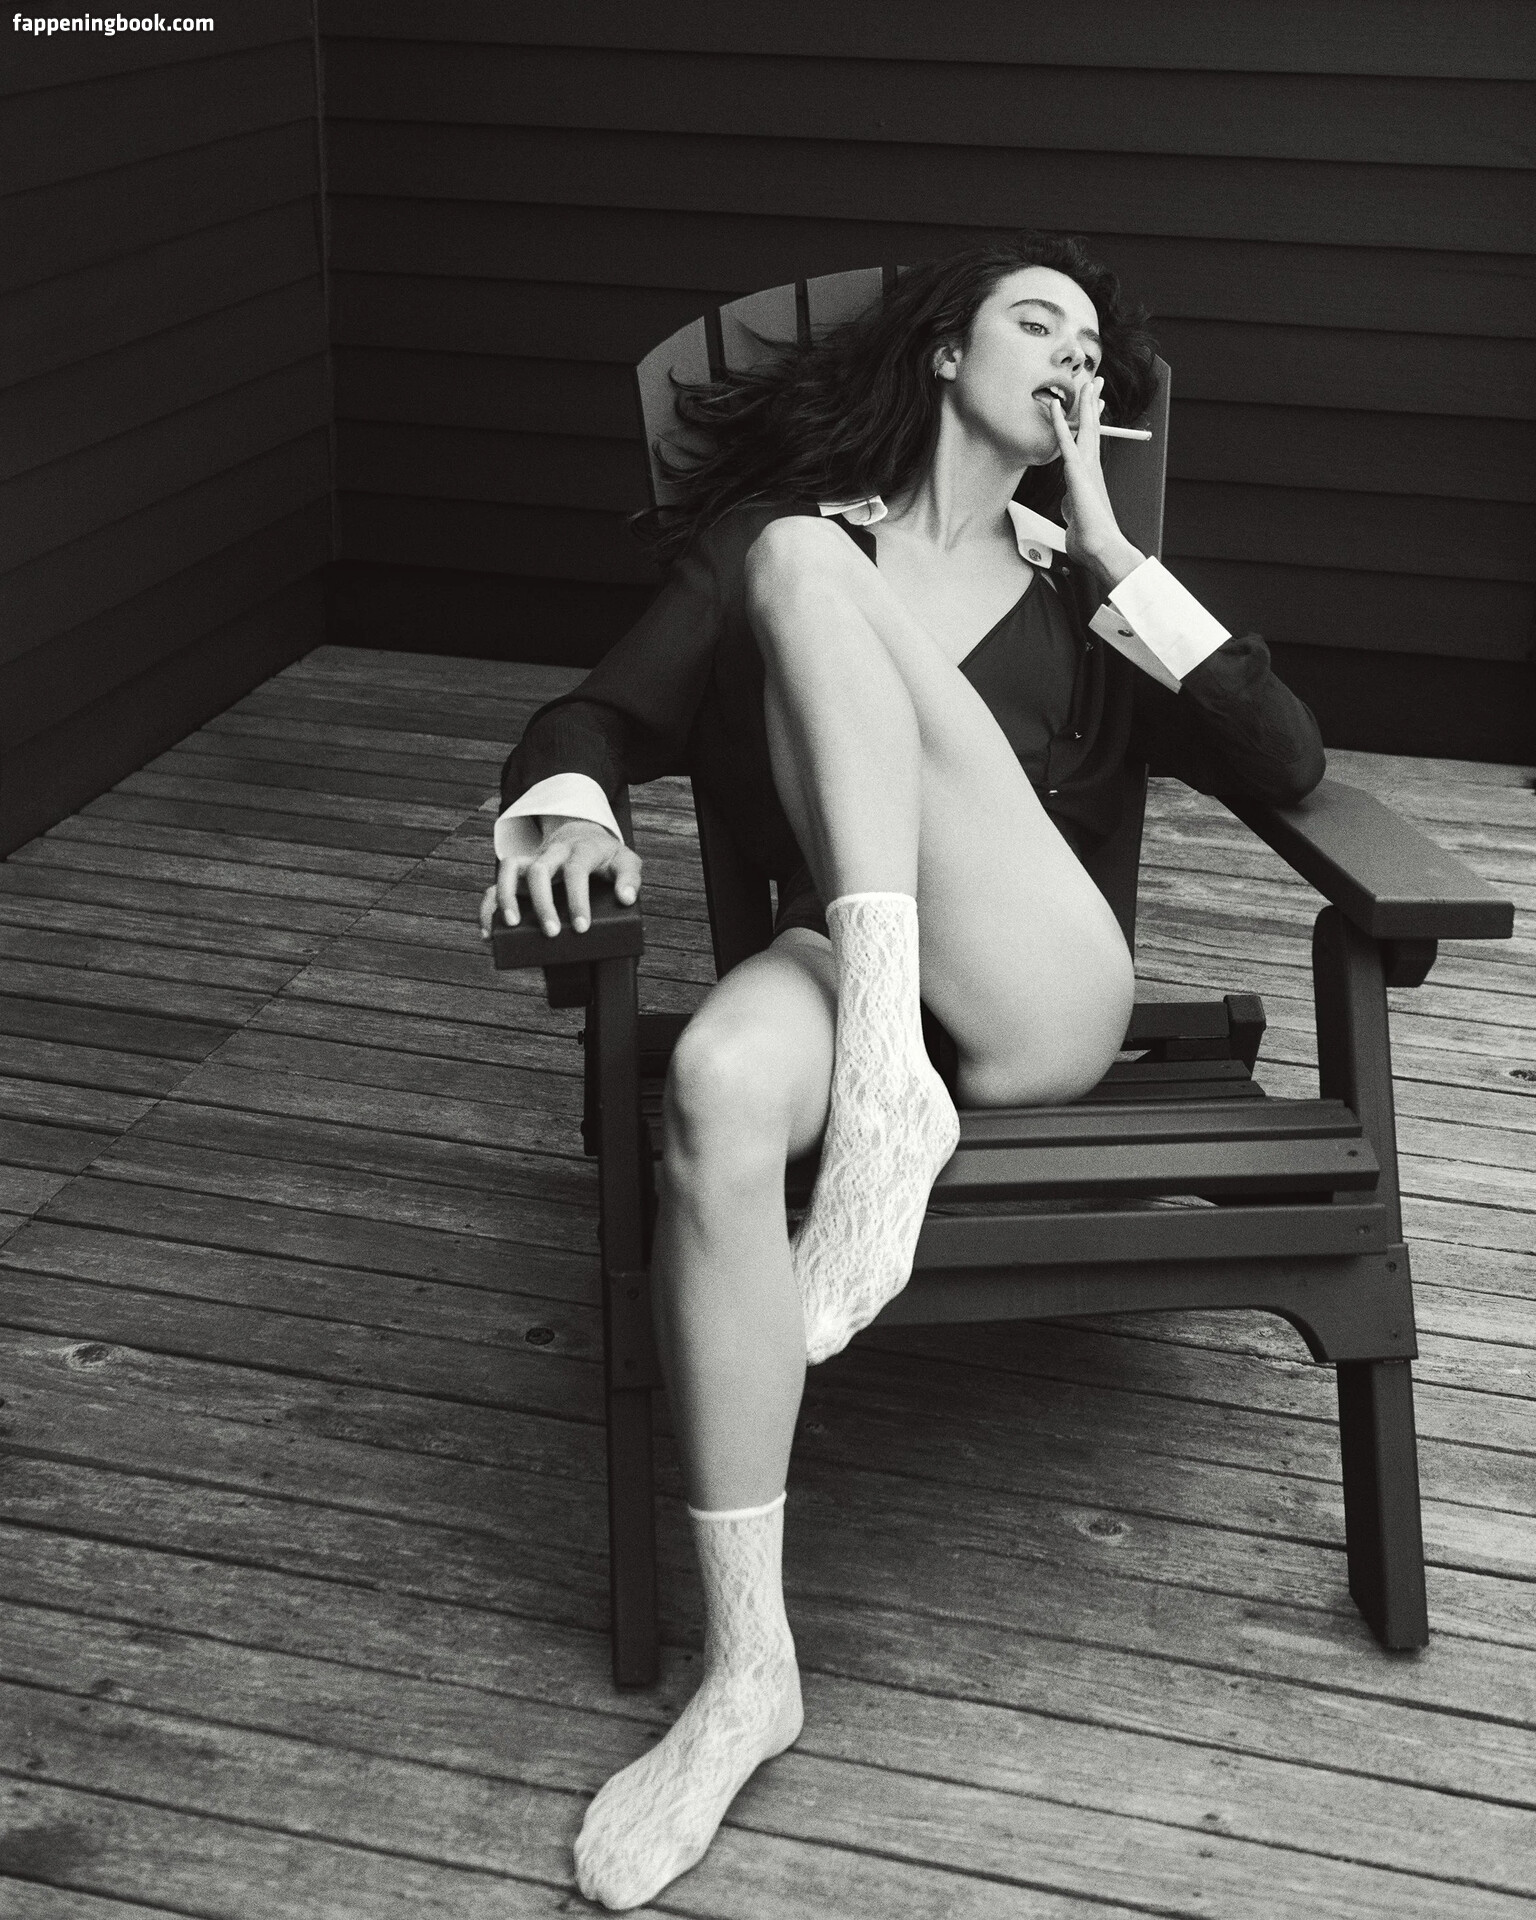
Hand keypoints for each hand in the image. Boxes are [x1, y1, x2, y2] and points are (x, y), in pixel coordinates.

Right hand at [478, 816, 642, 939]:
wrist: (581, 833)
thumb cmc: (605, 855)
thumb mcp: (625, 860)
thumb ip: (630, 878)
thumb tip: (626, 898)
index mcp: (581, 849)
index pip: (576, 870)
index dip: (578, 899)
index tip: (581, 927)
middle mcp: (553, 852)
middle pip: (539, 869)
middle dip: (542, 903)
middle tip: (551, 933)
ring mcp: (532, 859)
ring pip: (508, 867)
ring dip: (505, 896)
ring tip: (509, 926)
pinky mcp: (519, 871)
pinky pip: (496, 882)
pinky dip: (488, 905)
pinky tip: (489, 933)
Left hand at [1050, 377, 1145, 592]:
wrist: (1101, 547)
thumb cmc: (1089, 539)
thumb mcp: (1075, 519)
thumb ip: (1071, 508)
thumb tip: (1067, 506)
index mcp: (1090, 478)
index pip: (1089, 444)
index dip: (1089, 423)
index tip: (1092, 406)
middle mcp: (1091, 468)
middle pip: (1091, 429)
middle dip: (1092, 405)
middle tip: (1095, 382)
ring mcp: (1086, 468)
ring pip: (1082, 429)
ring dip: (1082, 405)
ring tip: (1084, 382)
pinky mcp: (1077, 472)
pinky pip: (1065, 441)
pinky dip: (1059, 422)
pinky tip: (1054, 406)